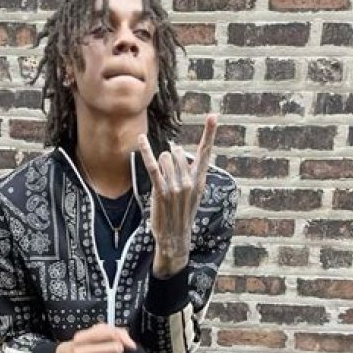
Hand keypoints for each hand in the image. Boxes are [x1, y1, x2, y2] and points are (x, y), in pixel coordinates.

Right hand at [55, 324, 135, 352]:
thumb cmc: (86, 344)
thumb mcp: (97, 331)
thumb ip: (117, 332)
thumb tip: (131, 345)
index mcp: (81, 338)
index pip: (109, 333)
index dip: (119, 337)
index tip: (121, 340)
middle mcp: (80, 352)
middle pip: (115, 348)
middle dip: (119, 348)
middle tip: (116, 349)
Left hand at [138, 114, 217, 278]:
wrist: (175, 237)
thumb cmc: (181, 214)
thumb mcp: (192, 195)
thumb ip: (189, 173)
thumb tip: (178, 152)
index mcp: (200, 180)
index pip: (206, 153)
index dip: (210, 133)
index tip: (213, 115)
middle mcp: (190, 181)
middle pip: (177, 152)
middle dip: (170, 158)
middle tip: (167, 176)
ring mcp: (176, 186)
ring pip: (165, 158)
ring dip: (159, 164)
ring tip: (161, 181)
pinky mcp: (161, 191)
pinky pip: (153, 166)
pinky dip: (146, 151)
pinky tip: (140, 139)